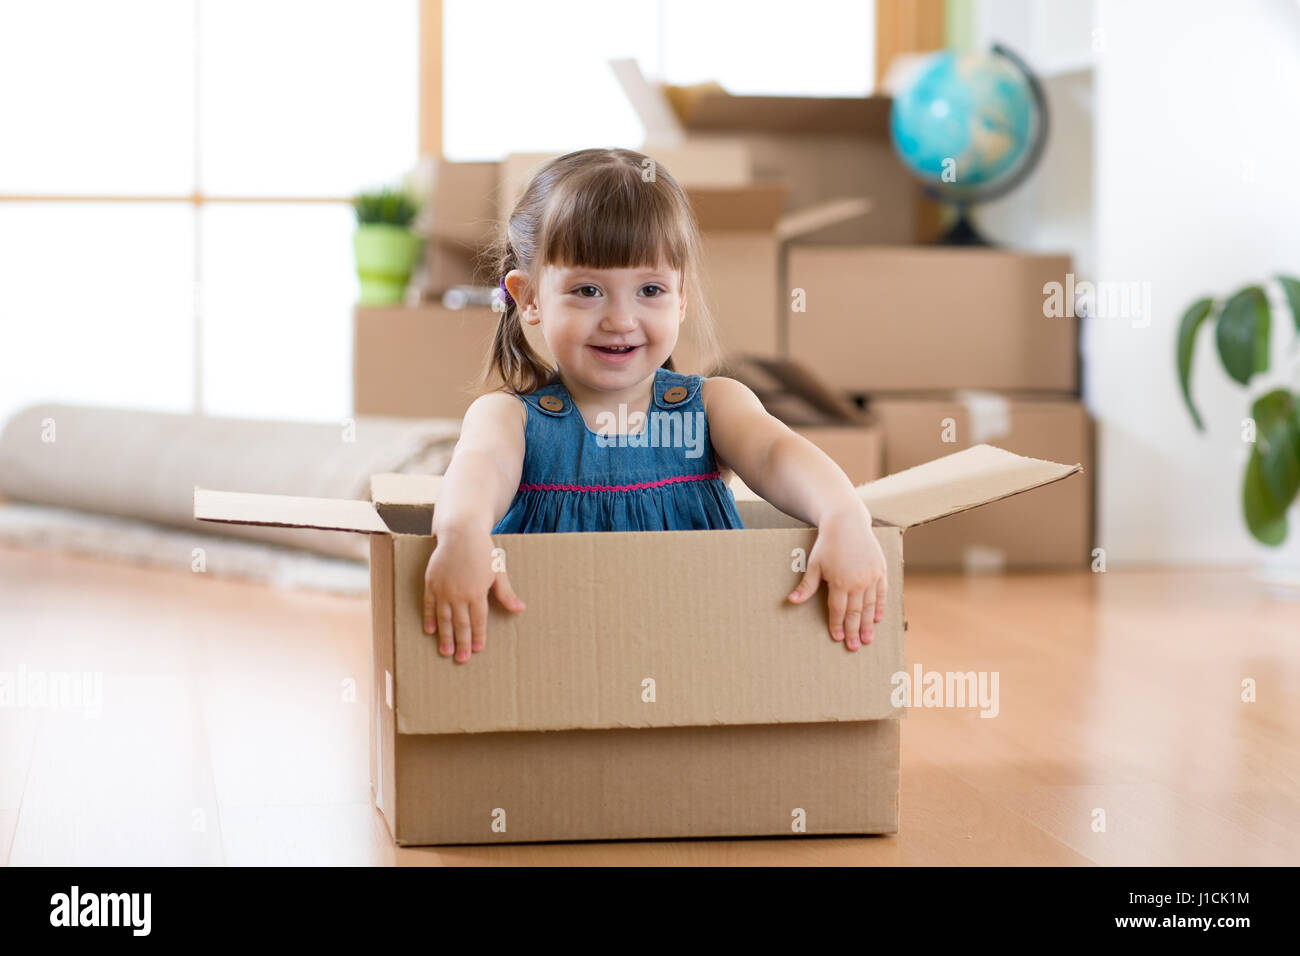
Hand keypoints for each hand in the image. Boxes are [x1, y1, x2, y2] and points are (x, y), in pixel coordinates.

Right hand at [422, 527, 524, 662]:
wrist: (461, 532)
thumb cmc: (483, 551)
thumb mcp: (498, 571)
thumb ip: (506, 593)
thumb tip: (520, 609)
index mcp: (477, 592)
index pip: (479, 620)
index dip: (479, 635)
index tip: (478, 649)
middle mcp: (459, 594)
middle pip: (461, 624)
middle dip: (462, 643)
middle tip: (461, 659)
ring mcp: (443, 589)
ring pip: (444, 618)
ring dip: (445, 636)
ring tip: (445, 652)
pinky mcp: (431, 583)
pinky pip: (429, 605)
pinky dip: (429, 618)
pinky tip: (429, 631)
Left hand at [786, 505, 887, 650]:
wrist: (847, 523)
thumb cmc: (827, 544)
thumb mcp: (814, 565)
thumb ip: (806, 586)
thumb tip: (791, 601)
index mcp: (839, 582)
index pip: (838, 610)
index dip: (837, 625)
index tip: (838, 638)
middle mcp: (857, 582)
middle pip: (855, 612)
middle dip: (854, 631)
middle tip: (854, 647)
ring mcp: (871, 577)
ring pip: (870, 606)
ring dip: (868, 624)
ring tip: (868, 639)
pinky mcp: (880, 570)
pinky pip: (881, 593)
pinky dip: (880, 607)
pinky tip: (877, 619)